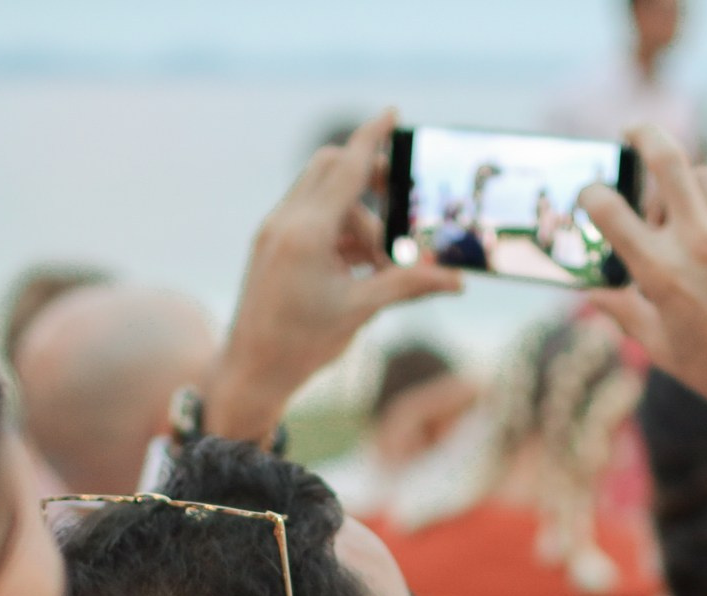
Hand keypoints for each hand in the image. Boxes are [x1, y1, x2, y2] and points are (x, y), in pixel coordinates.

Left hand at [202, 108, 461, 443]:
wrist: (250, 372)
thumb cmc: (302, 345)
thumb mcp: (360, 311)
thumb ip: (408, 286)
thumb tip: (456, 281)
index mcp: (306, 233)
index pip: (347, 167)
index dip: (372, 137)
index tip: (391, 112)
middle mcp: (285, 222)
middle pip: (330, 168)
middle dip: (368, 178)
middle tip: (398, 200)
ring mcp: (273, 231)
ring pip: (321, 194)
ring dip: (356, 218)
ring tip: (379, 264)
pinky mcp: (270, 244)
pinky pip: (308, 217)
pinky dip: (337, 230)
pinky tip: (355, 267)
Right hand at [578, 125, 706, 426]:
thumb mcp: (658, 346)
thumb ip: (622, 311)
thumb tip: (591, 294)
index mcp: (661, 271)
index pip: (609, 208)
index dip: (592, 194)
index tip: (591, 196)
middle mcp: (699, 244)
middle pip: (669, 159)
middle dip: (646, 135)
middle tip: (634, 133)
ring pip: (705, 179)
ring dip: (684, 188)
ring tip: (678, 217)